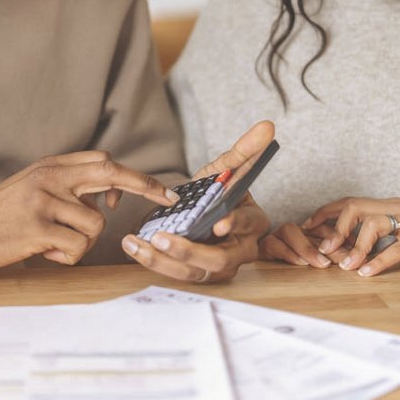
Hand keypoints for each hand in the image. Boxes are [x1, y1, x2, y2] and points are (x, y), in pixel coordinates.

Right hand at [0, 150, 179, 271]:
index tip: (159, 189)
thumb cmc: (1, 215)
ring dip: (84, 242)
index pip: (103, 161)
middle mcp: (50, 178)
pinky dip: (67, 257)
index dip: (133, 176)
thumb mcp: (33, 187)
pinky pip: (77, 247)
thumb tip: (111, 192)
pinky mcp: (38, 228)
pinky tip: (45, 253)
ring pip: (95, 223)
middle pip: (110, 174)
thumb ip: (68, 184)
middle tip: (166, 198)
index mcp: (51, 166)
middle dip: (144, 185)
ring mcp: (44, 202)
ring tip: (56, 245)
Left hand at [121, 121, 274, 283]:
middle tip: (162, 238)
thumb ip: (245, 150)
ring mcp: (217, 269)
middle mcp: (240, 251)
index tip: (218, 224)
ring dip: (162, 261)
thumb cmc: (219, 191)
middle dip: (189, 252)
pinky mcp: (196, 274)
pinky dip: (153, 262)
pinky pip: (175, 274)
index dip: (235, 224)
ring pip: (193, 273)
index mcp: (254, 223)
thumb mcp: (228, 168)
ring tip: (137, 244)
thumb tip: (267, 125)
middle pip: (219, 261)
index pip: (247, 225)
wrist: (202, 208)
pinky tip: (133, 247)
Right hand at [259, 221, 348, 267]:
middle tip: (345, 259)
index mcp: (308, 231)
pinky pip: (274, 245)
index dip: (340, 237)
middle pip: (312, 231)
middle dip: (329, 244)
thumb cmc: (293, 263)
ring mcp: (278, 236)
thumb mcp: (318, 260)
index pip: (326, 228)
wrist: (256, 259)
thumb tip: (357, 258)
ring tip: (322, 263)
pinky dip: (288, 253)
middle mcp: (294, 231)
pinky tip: (300, 263)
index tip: (355, 249)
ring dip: (308, 248)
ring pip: (291, 232)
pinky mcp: (265, 246)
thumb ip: (334, 256)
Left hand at [303, 191, 399, 276]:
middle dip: (333, 227)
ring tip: (342, 266)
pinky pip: (399, 247)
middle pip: (354, 208)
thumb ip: (391, 232)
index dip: (325, 213)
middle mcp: (396, 209)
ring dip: (354, 246)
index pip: (350, 202)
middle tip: (320, 249)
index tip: (306, 227)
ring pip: (373, 224)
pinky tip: (368, 273)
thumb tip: (365, 247)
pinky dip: (380, 261)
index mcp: (391, 206)